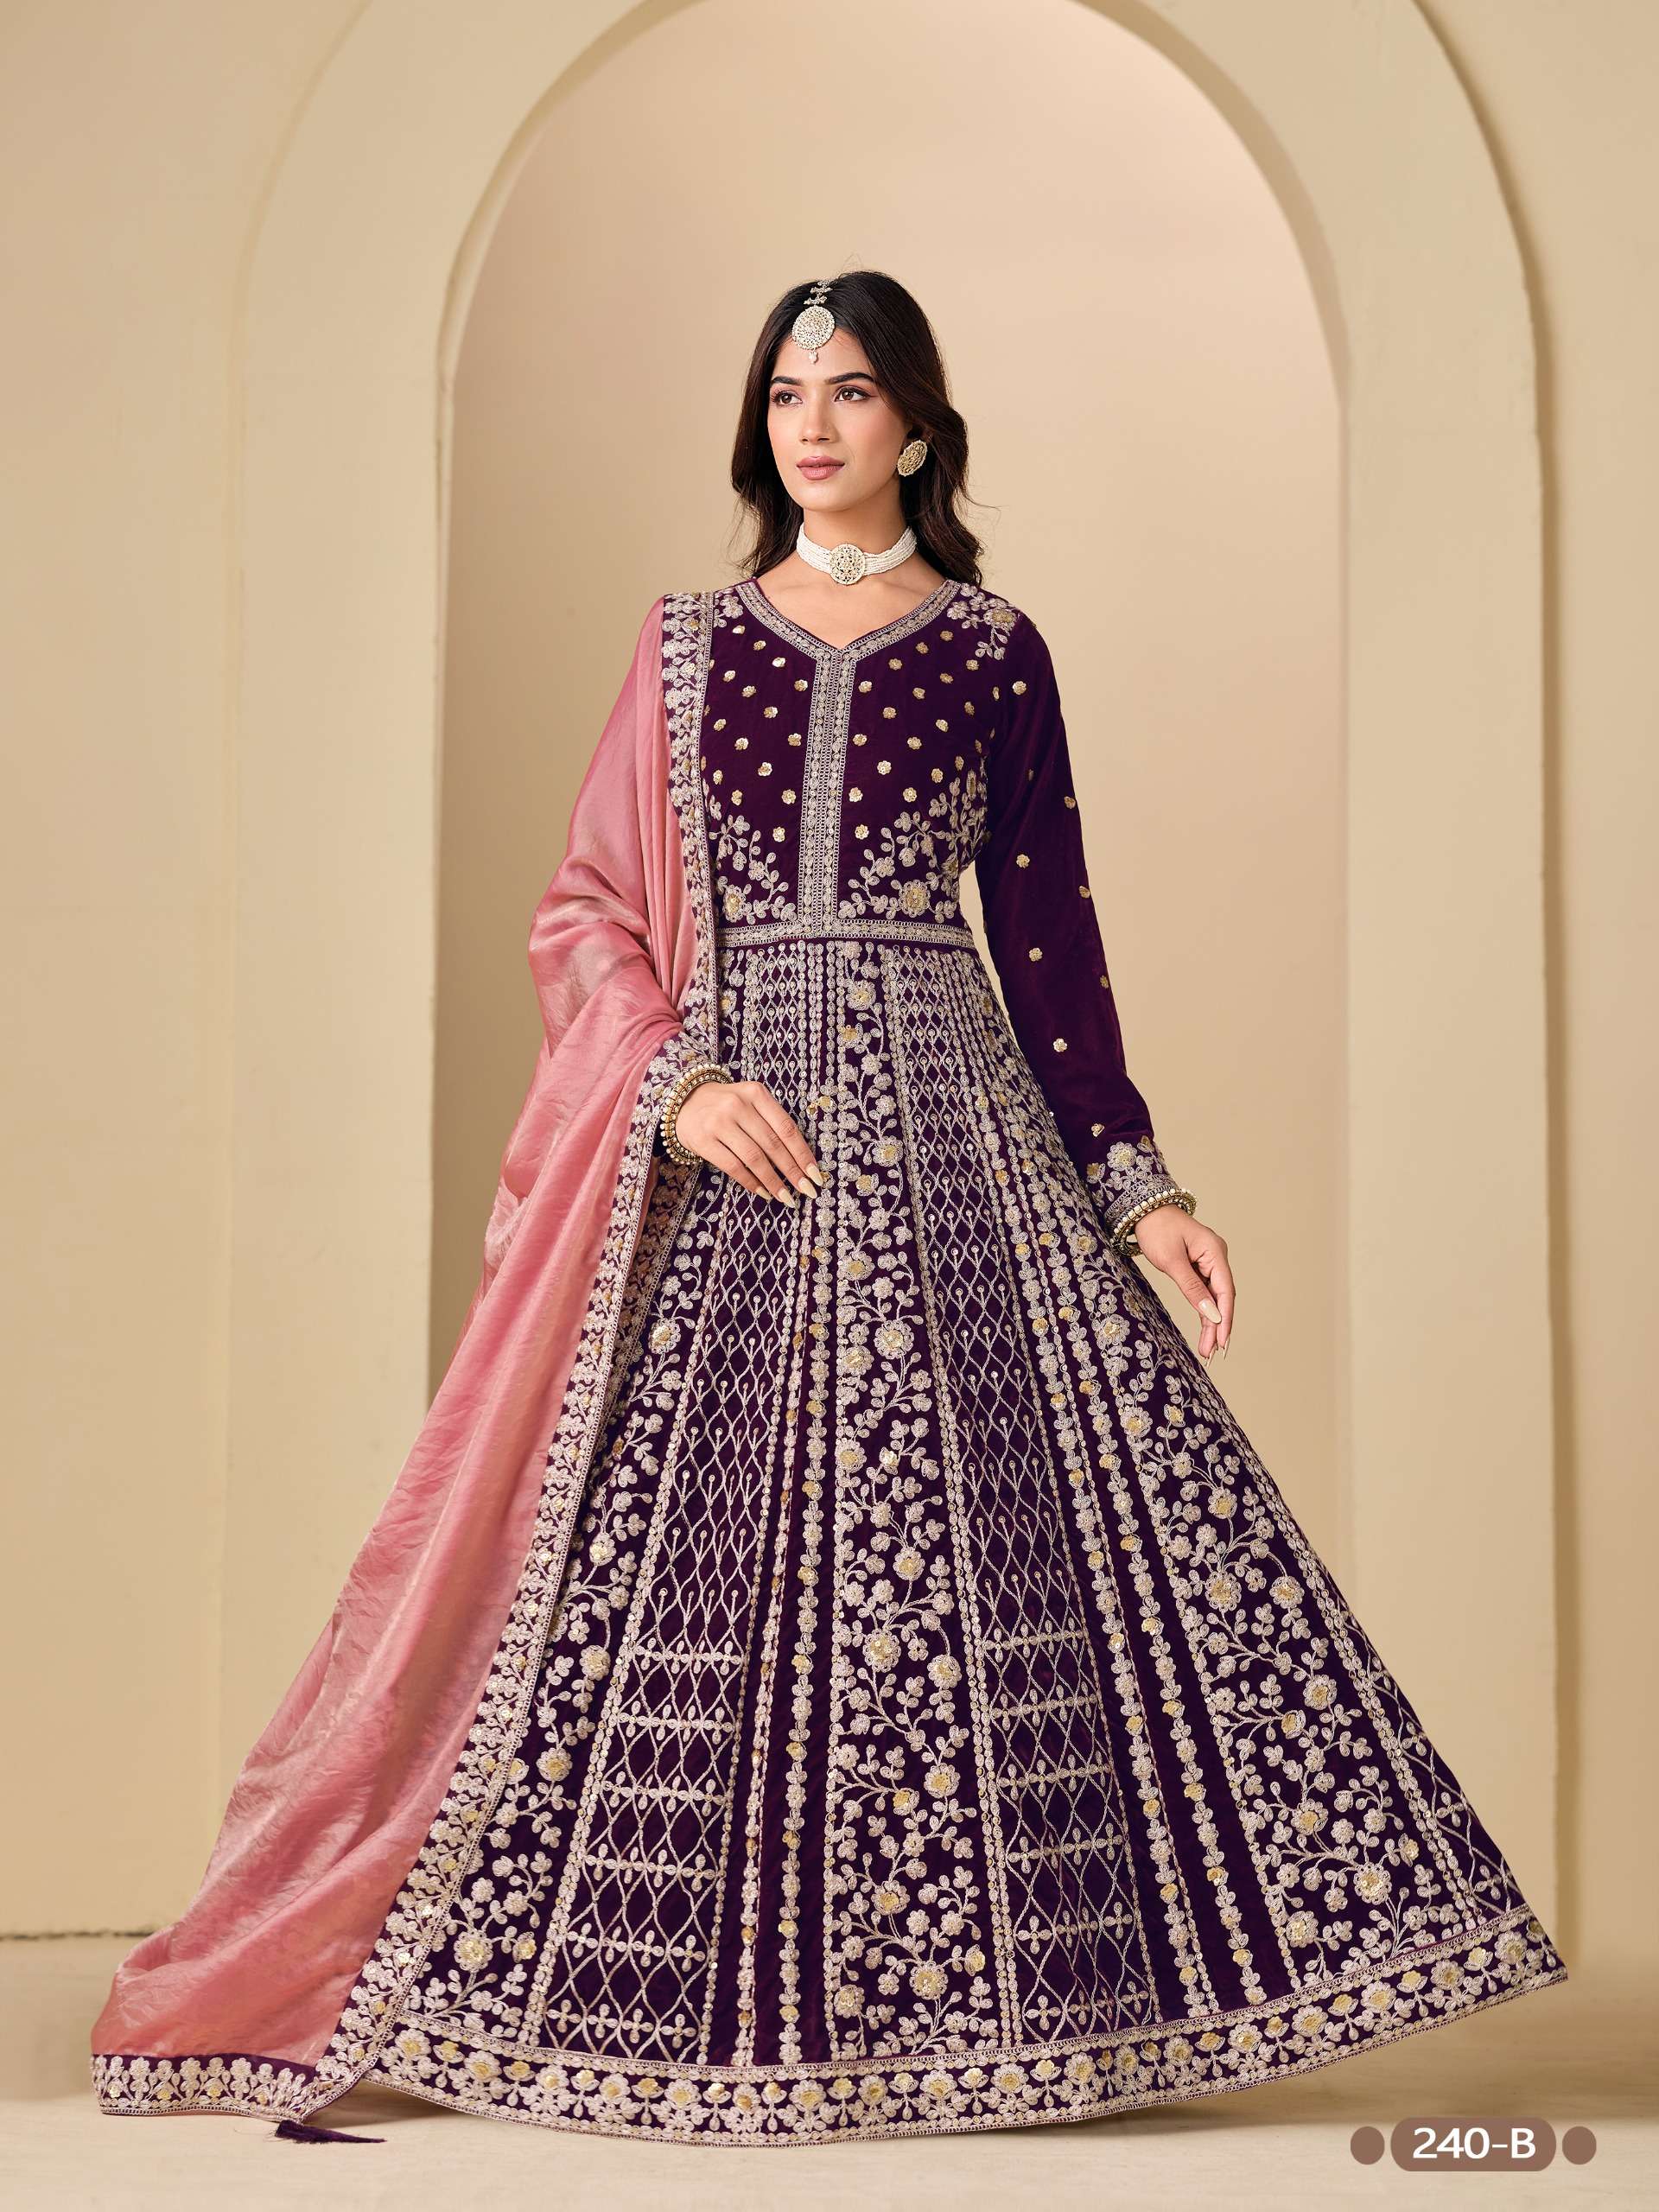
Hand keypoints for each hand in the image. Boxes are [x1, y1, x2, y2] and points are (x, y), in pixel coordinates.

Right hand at [674, 1077, 824, 1204]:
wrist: (683, 1102)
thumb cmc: (725, 1106)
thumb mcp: (750, 1102)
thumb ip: (771, 1122)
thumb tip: (799, 1160)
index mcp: (756, 1094)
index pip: (786, 1127)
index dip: (803, 1153)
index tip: (815, 1174)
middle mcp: (738, 1105)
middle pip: (772, 1144)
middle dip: (793, 1171)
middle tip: (807, 1190)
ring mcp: (719, 1122)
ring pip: (754, 1158)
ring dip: (773, 1181)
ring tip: (786, 1197)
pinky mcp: (703, 1140)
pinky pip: (733, 1166)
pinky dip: (751, 1182)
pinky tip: (763, 1192)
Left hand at [1130, 1204, 1233, 1360]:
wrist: (1145, 1210)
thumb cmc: (1157, 1229)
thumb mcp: (1171, 1260)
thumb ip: (1191, 1288)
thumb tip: (1210, 1314)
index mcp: (1215, 1251)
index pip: (1225, 1291)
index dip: (1225, 1318)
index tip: (1223, 1342)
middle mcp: (1216, 1257)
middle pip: (1222, 1297)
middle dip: (1218, 1326)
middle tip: (1213, 1353)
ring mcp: (1208, 1262)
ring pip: (1214, 1297)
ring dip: (1211, 1322)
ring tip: (1208, 1350)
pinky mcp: (1199, 1267)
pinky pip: (1204, 1292)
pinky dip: (1204, 1310)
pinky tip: (1205, 1329)